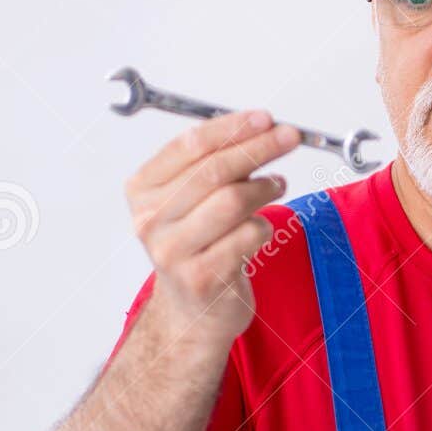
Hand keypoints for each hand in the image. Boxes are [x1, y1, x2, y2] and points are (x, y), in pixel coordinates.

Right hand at [125, 109, 300, 350]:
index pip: (189, 146)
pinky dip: (263, 226)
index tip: (264, 118)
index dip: (231, 127)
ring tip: (277, 184)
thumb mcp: (190, 201)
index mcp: (142, 190)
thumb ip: (212, 166)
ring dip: (264, 187)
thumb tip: (259, 128)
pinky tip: (262, 228)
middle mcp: (150, 219)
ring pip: (232, 201)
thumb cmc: (196, 247)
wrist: (191, 312)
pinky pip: (247, 236)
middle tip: (289, 137)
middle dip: (259, 147)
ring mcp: (172, 251)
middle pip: (214, 170)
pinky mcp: (201, 278)